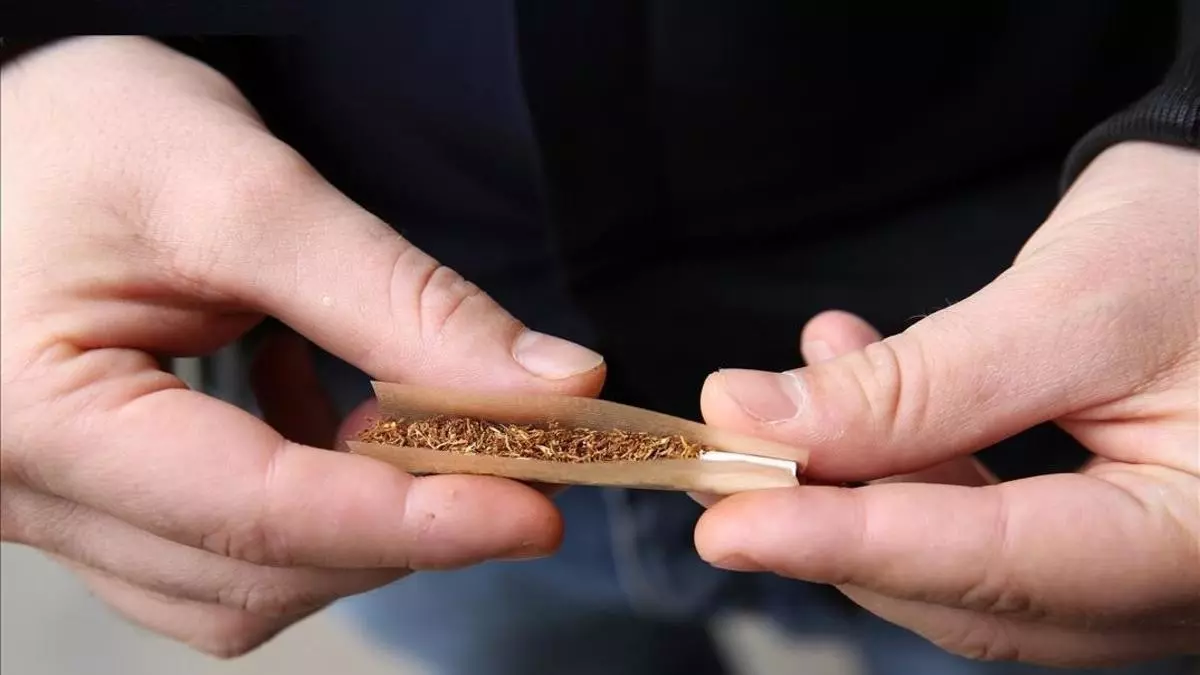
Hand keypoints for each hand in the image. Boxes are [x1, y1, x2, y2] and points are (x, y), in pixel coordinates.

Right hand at [1, 37, 604, 656]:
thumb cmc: (82, 136)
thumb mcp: (242, 188)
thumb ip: (397, 297)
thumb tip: (554, 386)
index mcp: (40, 417)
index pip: (260, 512)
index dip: (418, 521)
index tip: (539, 510)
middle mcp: (27, 494)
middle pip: (258, 567)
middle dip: (404, 523)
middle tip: (513, 456)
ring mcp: (55, 511)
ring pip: (243, 584)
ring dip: (360, 521)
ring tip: (409, 420)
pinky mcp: (91, 504)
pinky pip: (217, 557)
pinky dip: (309, 508)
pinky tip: (327, 419)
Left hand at [694, 141, 1198, 665]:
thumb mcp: (1070, 307)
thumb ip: (917, 385)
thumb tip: (755, 419)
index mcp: (1199, 544)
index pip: (994, 566)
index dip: (845, 545)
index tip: (727, 525)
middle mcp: (1173, 588)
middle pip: (964, 591)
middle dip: (830, 527)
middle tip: (728, 464)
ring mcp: (1135, 575)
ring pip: (955, 569)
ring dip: (854, 487)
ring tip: (795, 393)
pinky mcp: (1098, 541)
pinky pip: (975, 530)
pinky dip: (899, 467)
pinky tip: (851, 385)